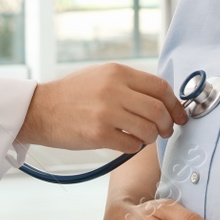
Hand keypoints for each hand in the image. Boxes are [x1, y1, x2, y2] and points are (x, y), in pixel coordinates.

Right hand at [19, 64, 187, 153]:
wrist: (39, 110)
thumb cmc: (72, 95)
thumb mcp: (101, 76)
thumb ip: (129, 84)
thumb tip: (163, 98)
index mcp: (117, 72)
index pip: (160, 87)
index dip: (175, 104)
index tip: (179, 115)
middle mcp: (114, 89)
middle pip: (159, 110)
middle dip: (168, 124)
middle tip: (165, 131)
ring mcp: (107, 112)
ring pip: (148, 129)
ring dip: (151, 138)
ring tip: (143, 137)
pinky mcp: (99, 134)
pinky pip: (132, 145)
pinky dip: (135, 147)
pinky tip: (126, 143)